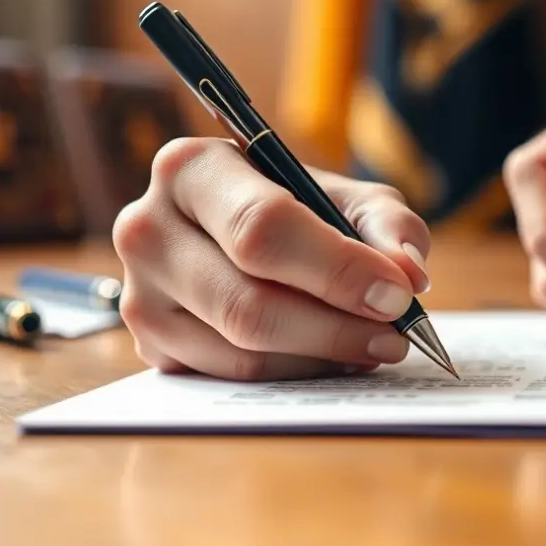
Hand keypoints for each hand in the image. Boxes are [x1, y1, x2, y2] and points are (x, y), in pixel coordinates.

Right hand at [112, 138, 430, 379]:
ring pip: (241, 350)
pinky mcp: (150, 346)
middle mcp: (145, 228)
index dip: (336, 268)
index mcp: (190, 168)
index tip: (396, 294)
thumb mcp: (348, 197)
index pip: (261, 228)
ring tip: (372, 346)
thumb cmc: (298, 209)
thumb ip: (388, 225)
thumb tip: (407, 273)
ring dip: (320, 357)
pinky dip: (293, 374)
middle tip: (394, 336)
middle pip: (247, 302)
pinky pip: (229, 377)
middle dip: (335, 326)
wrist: (240, 235)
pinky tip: (329, 357)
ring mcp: (138, 294)